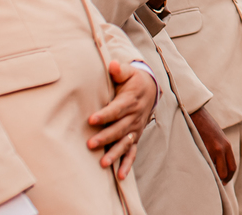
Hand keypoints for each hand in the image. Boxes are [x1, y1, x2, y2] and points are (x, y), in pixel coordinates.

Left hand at [88, 60, 156, 179]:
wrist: (150, 90)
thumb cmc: (133, 81)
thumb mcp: (129, 72)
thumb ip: (120, 70)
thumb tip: (112, 64)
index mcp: (130, 100)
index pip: (117, 108)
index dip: (105, 114)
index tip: (91, 119)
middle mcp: (134, 116)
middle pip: (119, 128)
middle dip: (106, 137)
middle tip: (90, 144)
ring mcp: (135, 128)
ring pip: (125, 142)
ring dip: (115, 153)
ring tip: (103, 164)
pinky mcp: (135, 136)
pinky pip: (132, 151)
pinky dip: (127, 164)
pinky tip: (119, 176)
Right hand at [191, 106, 235, 182]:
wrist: (197, 115)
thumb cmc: (205, 126)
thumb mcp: (217, 138)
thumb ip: (219, 149)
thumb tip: (217, 163)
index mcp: (227, 145)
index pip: (233, 166)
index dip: (229, 176)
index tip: (224, 181)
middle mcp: (223, 148)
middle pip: (227, 171)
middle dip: (223, 180)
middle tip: (217, 184)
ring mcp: (214, 149)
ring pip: (217, 171)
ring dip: (214, 177)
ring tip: (208, 180)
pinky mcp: (204, 149)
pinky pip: (206, 165)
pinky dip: (205, 171)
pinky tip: (200, 172)